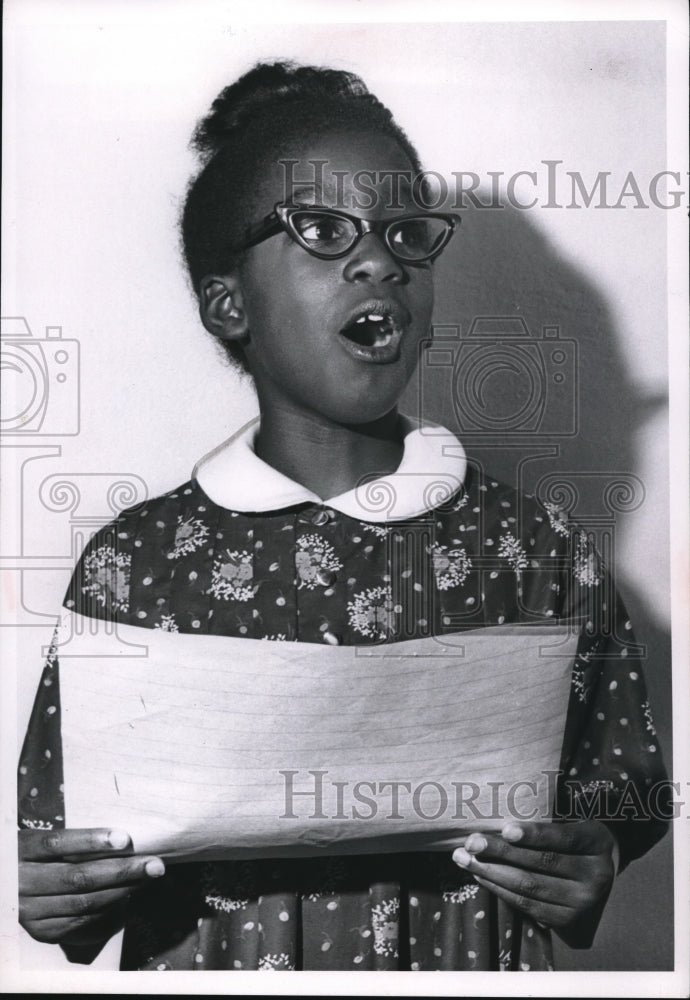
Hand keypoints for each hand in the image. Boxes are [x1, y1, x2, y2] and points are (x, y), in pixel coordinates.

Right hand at [19, 828, 165, 947]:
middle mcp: (21, 883)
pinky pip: (81, 922)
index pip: (56, 844)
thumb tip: (120, 837)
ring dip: (122, 890)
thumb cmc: (36, 853)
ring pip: (83, 903)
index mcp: (21, 851)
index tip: (124, 838)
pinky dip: (109, 909)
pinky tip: (128, 895)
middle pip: (76, 878)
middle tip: (154, 863)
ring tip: (148, 877)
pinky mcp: (41, 931)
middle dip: (122, 870)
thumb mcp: (41, 837)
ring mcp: (30, 911)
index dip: (91, 841)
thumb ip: (71, 838)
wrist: (8, 884)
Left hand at [451, 820, 617, 947]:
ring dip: (491, 872)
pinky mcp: (566, 920)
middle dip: (500, 852)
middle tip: (470, 842)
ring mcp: (581, 903)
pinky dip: (500, 889)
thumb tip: (501, 823)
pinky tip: (481, 876)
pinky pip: (527, 905)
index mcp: (597, 843)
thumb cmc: (577, 837)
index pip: (564, 838)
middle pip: (541, 863)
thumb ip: (547, 822)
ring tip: (464, 859)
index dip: (534, 834)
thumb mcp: (575, 820)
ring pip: (530, 886)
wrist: (603, 871)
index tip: (505, 829)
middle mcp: (595, 876)